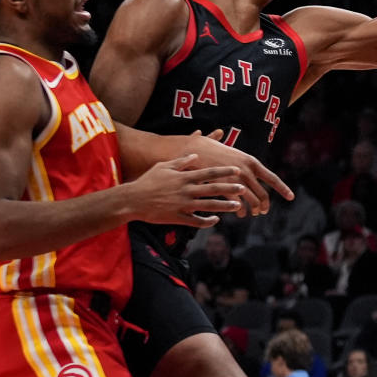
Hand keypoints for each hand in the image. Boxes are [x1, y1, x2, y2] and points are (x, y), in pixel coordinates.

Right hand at [127, 154, 246, 226]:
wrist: (133, 200)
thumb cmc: (148, 181)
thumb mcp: (163, 166)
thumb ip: (181, 161)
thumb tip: (196, 154)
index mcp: (184, 177)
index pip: (209, 173)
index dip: (224, 172)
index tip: (237, 170)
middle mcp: (186, 190)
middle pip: (212, 189)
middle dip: (229, 189)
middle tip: (244, 188)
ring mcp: (183, 205)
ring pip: (208, 206)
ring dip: (224, 206)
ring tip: (238, 205)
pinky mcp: (178, 218)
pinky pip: (196, 221)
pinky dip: (207, 221)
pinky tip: (216, 220)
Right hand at [184, 132, 293, 216]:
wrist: (192, 150)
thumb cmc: (205, 147)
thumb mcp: (220, 146)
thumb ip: (226, 145)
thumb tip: (219, 132)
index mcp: (251, 161)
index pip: (272, 178)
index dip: (283, 188)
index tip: (291, 197)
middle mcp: (247, 171)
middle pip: (263, 194)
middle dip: (264, 205)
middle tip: (263, 211)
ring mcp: (237, 180)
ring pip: (251, 201)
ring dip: (253, 210)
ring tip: (250, 214)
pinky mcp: (225, 188)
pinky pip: (237, 204)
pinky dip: (239, 210)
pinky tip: (238, 213)